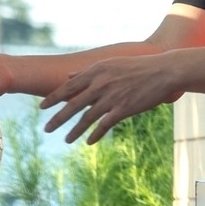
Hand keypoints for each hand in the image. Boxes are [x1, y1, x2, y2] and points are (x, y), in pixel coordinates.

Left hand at [40, 55, 182, 143]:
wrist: (163, 71)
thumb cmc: (136, 66)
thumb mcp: (109, 63)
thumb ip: (87, 71)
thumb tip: (68, 76)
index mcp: (96, 71)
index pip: (68, 86)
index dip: (53, 98)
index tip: (41, 107)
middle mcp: (101, 84)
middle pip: (73, 104)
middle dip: (58, 118)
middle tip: (46, 129)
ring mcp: (112, 97)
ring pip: (87, 117)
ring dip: (75, 130)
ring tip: (66, 140)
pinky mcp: (124, 108)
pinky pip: (105, 124)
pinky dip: (96, 134)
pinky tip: (89, 142)